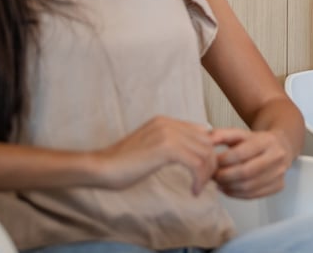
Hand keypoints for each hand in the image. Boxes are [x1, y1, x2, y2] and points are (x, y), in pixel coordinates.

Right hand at [91, 116, 217, 194]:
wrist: (101, 167)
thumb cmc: (122, 164)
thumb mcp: (150, 148)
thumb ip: (170, 145)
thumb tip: (192, 154)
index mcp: (166, 122)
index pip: (201, 133)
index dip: (207, 153)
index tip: (203, 172)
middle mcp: (169, 124)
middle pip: (207, 142)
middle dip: (210, 164)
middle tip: (204, 182)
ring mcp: (168, 134)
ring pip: (205, 153)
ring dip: (206, 174)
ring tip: (198, 188)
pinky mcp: (167, 149)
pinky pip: (196, 163)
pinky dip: (199, 179)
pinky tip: (193, 191)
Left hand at [209, 127, 294, 198]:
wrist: (281, 146)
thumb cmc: (257, 141)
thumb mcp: (240, 134)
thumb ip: (222, 134)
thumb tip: (206, 138)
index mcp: (267, 141)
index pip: (241, 154)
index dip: (223, 161)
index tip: (212, 163)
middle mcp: (277, 156)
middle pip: (245, 172)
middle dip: (224, 176)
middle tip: (213, 176)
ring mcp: (279, 173)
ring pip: (249, 186)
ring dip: (229, 187)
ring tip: (219, 183)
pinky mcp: (279, 186)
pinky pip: (254, 195)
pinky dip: (236, 194)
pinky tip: (228, 188)